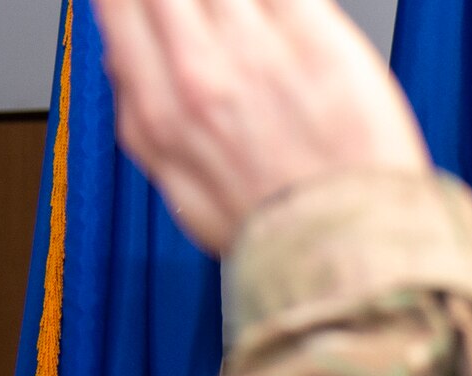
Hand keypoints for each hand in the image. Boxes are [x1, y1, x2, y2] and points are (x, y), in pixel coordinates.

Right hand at [94, 0, 431, 252]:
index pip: (120, 4)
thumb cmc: (281, 234)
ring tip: (256, 36)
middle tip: (216, 26)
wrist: (351, 253)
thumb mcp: (182, 195)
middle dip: (189, 2)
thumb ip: (142, 120)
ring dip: (237, 8)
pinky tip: (292, 26)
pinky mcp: (318, 39)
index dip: (138, 0)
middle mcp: (199, 71)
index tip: (159, 8)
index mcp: (159, 112)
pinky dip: (284, 6)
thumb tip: (124, 64)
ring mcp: (258, 49)